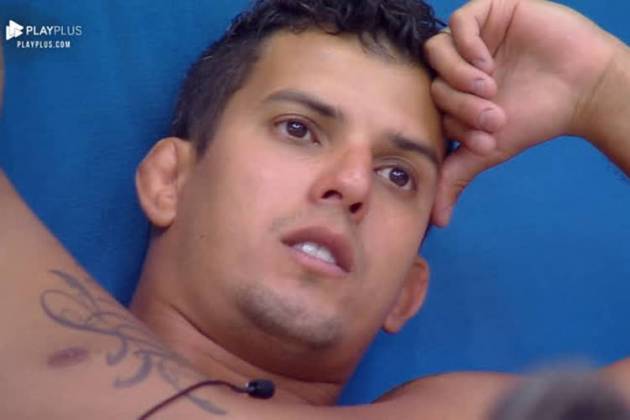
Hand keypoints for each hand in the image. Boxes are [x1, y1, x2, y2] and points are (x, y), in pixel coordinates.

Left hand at [425, 0, 620, 225]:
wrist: (583, 89)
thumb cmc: (534, 118)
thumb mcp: (487, 150)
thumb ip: (455, 177)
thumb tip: (433, 221)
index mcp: (449, 92)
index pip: (427, 105)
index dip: (452, 124)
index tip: (486, 138)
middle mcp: (455, 65)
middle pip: (432, 79)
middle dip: (460, 105)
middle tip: (493, 116)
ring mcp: (470, 38)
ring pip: (437, 51)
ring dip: (460, 76)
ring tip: (491, 88)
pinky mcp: (489, 13)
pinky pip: (459, 22)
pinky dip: (466, 45)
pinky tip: (486, 63)